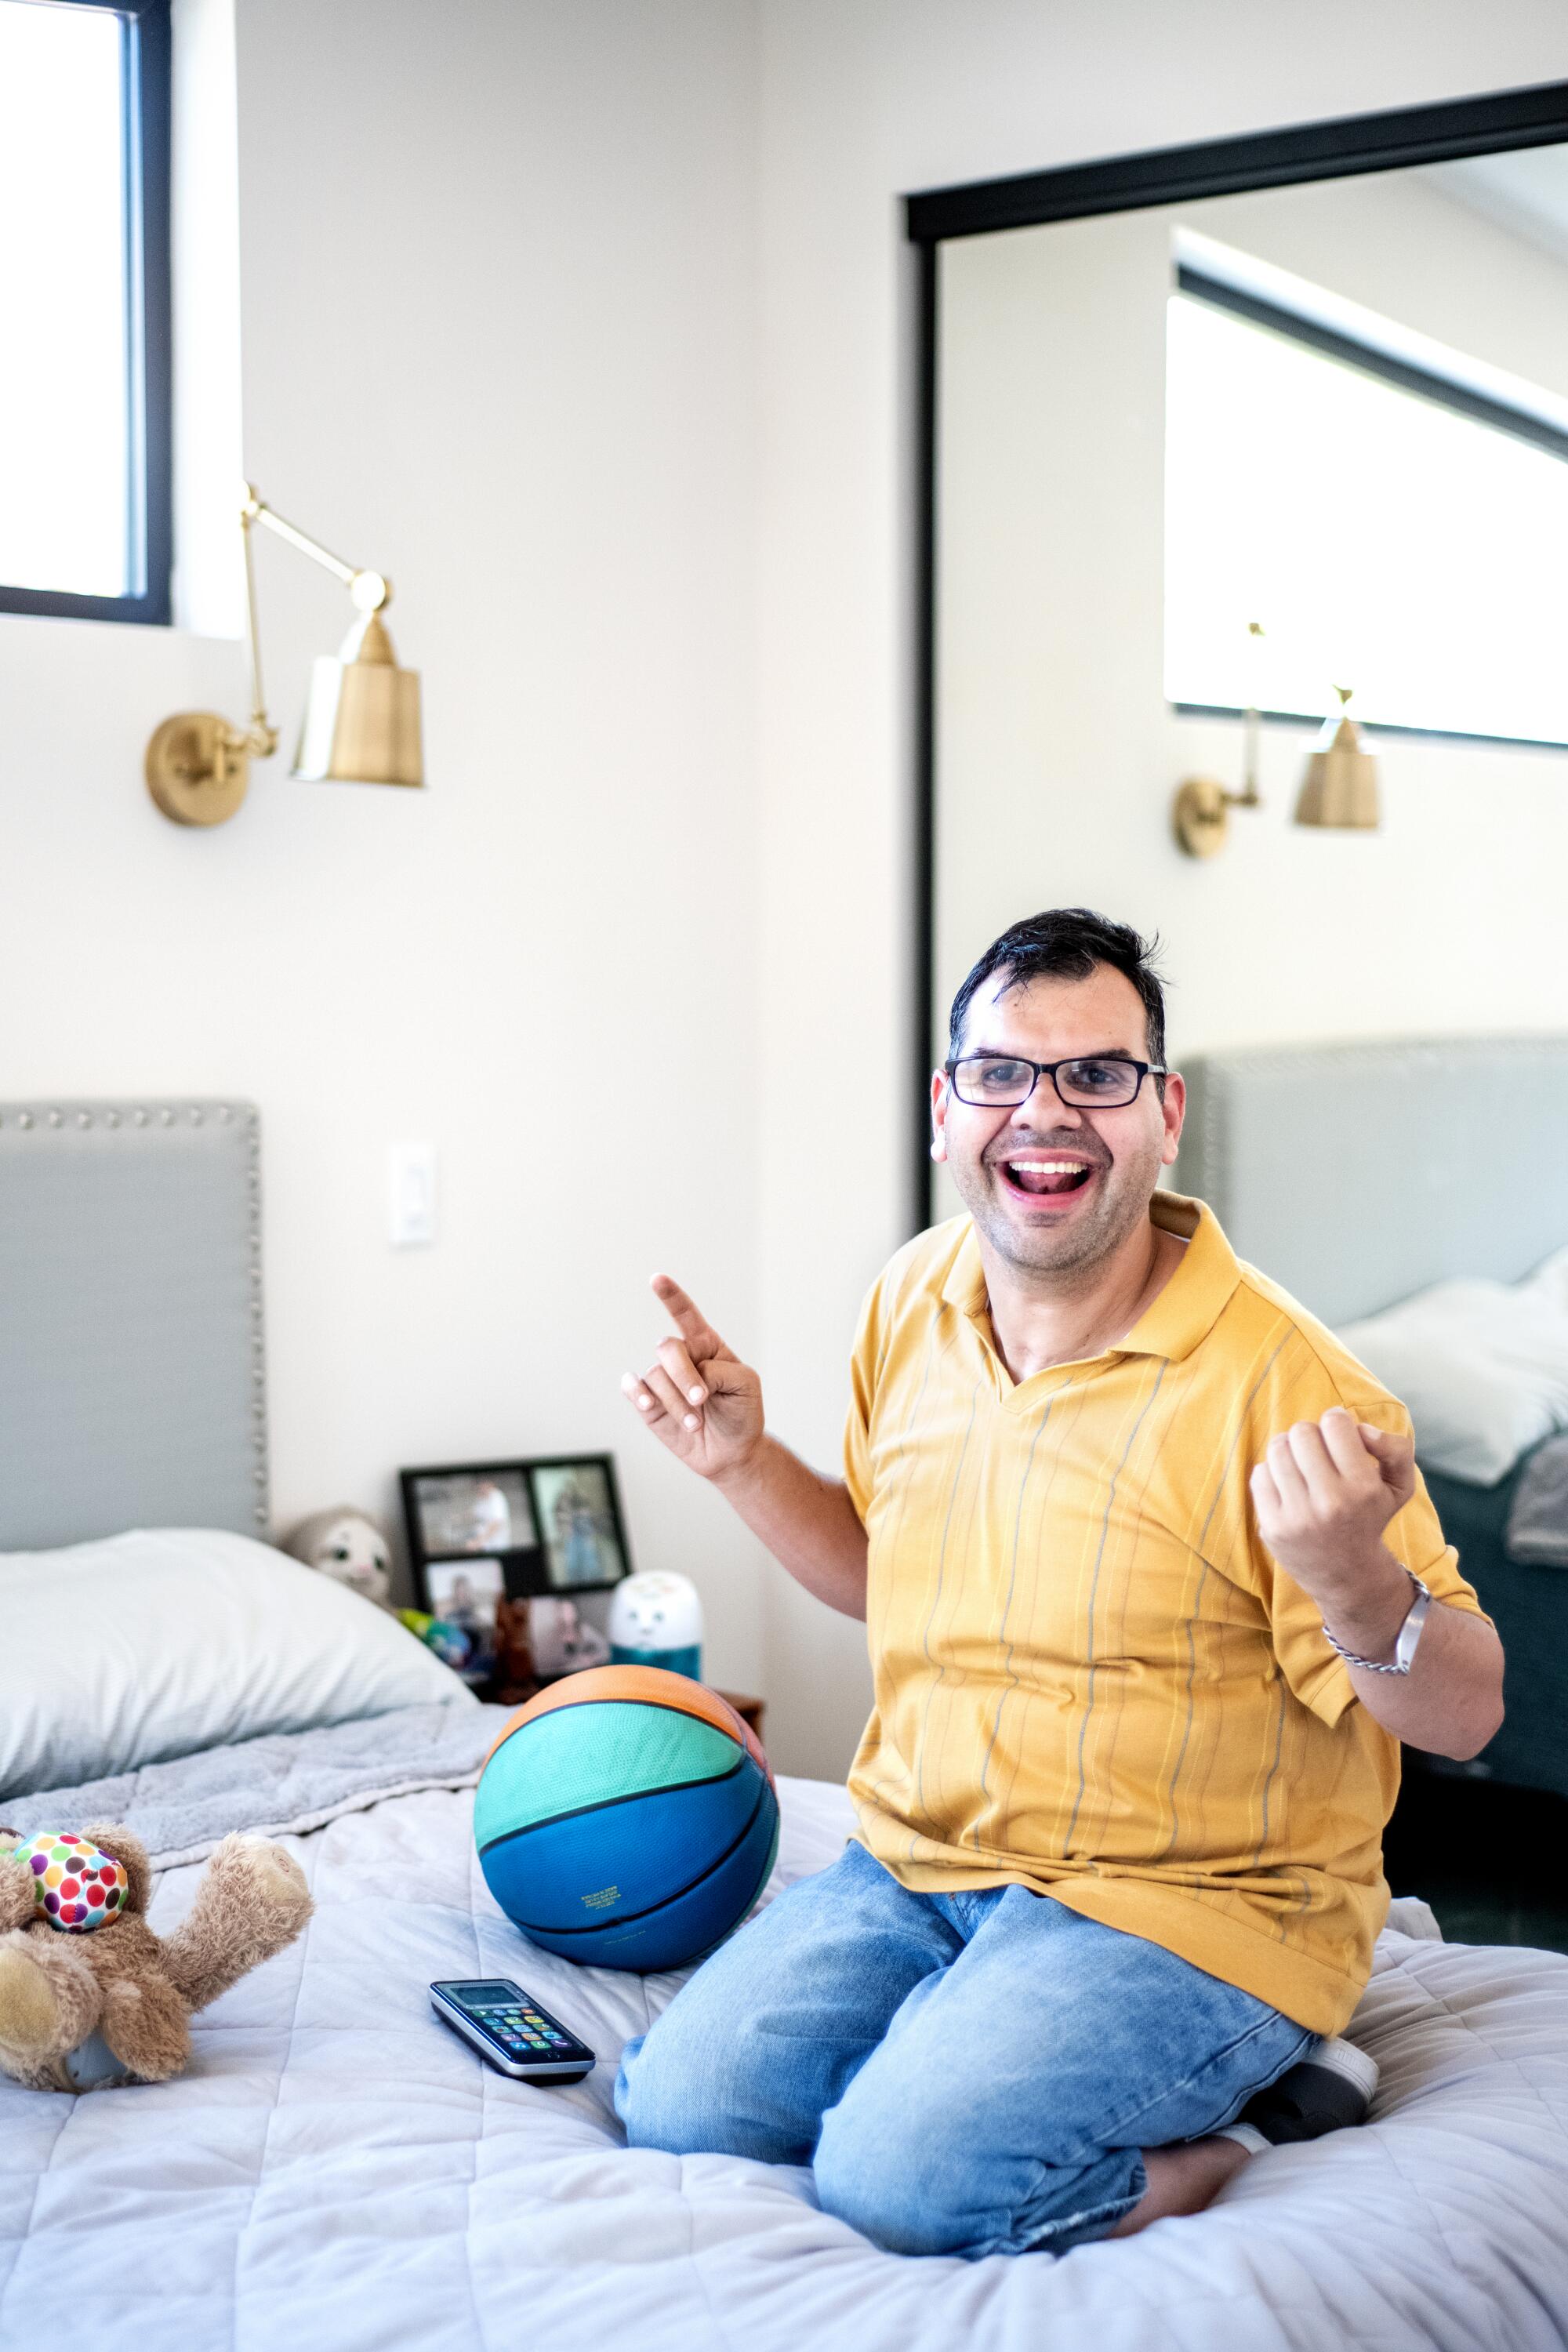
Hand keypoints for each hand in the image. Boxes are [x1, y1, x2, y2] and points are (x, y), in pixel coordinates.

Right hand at [622, 1275, 764, 1484]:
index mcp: (706, 1346)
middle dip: (683, 1375)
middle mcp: (682, 1358)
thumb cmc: (742, 1413)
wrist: (732, 1452)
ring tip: (695, 1423)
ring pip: (655, 1376)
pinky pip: (632, 1388)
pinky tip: (649, 1405)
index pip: (686, 1315)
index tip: (656, 1279)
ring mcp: (663, 1380)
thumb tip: (689, 1373)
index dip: (671, 1296)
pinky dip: (638, 1394)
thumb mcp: (745, 1385)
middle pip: (668, 1349)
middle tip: (701, 1400)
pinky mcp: (648, 1402)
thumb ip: (718, 1370)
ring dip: (676, 1402)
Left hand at [1249, 1407, 1416, 1604]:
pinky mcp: (1272, 1526)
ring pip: (1278, 1448)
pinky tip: (1288, 1486)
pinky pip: (1260, 1473)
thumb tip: (1361, 1428)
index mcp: (1363, 1488)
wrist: (1347, 1575)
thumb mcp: (1400, 1487)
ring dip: (1289, 1449)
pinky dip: (1272, 1473)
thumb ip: (1395, 1449)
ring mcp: (1298, 1516)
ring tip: (1302, 1464)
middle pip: (1302, 1432)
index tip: (1340, 1437)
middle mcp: (1330, 1503)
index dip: (1337, 1422)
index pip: (1335, 1423)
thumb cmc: (1370, 1518)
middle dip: (1311, 1435)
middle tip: (1319, 1452)